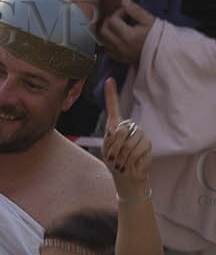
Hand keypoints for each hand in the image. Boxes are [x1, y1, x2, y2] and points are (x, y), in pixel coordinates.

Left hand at [97, 0, 154, 64]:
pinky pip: (107, 50)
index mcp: (128, 35)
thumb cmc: (159, 36)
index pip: (112, 20)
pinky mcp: (120, 59)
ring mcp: (119, 54)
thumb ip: (136, 10)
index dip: (118, 12)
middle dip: (109, 21)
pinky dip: (109, 43)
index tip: (127, 11)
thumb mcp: (150, 21)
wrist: (165, 53)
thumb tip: (123, 0)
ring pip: (103, 40)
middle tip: (120, 17)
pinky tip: (118, 38)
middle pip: (103, 30)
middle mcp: (120, 46)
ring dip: (108, 32)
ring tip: (119, 27)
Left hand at [101, 78, 151, 197]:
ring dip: (122, 156)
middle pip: (120, 129)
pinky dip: (131, 160)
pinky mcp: (147, 143)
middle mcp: (128, 126)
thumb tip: (116, 128)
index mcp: (115, 125)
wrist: (125, 175)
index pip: (113, 107)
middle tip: (113, 157)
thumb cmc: (114, 161)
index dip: (111, 94)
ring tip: (122, 162)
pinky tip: (131, 163)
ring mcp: (139, 134)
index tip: (109, 80)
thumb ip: (111, 137)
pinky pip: (137, 149)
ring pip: (129, 141)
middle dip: (114, 147)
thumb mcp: (107, 149)